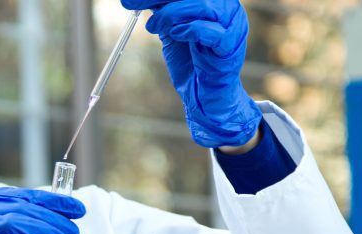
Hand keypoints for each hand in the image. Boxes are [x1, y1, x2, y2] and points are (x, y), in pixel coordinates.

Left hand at [121, 0, 261, 147]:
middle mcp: (227, 7)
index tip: (128, 0)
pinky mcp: (231, 46)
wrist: (205, 95)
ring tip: (154, 26)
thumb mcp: (171, 30)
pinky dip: (191, 30)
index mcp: (214, 0)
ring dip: (171, 14)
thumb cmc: (191, 62)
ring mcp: (233, 25)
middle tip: (132, 5)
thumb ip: (162, 11)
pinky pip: (212, 32)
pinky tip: (176, 34)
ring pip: (202, 6)